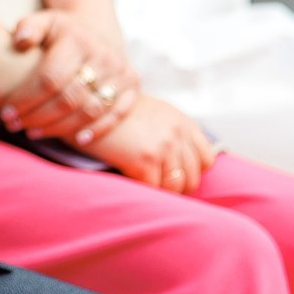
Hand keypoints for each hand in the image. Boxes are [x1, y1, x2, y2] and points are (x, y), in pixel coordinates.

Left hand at [0, 9, 136, 145]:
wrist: (96, 29)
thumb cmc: (60, 32)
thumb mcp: (43, 21)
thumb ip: (28, 27)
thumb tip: (20, 40)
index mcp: (77, 40)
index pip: (49, 78)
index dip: (26, 99)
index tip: (6, 113)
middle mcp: (103, 56)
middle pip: (69, 98)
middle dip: (38, 117)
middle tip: (15, 126)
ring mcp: (121, 72)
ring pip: (90, 110)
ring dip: (61, 128)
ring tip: (34, 133)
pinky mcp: (133, 86)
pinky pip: (117, 114)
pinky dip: (98, 130)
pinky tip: (77, 140)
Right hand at [88, 94, 216, 194]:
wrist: (87, 102)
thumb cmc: (114, 111)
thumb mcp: (152, 112)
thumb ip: (171, 131)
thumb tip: (180, 162)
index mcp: (182, 122)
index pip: (206, 159)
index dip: (191, 171)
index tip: (175, 174)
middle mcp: (177, 134)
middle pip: (192, 177)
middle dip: (176, 185)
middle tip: (157, 185)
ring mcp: (163, 147)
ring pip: (175, 186)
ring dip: (160, 190)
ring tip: (143, 185)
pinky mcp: (145, 160)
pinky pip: (153, 188)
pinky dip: (143, 190)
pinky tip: (130, 180)